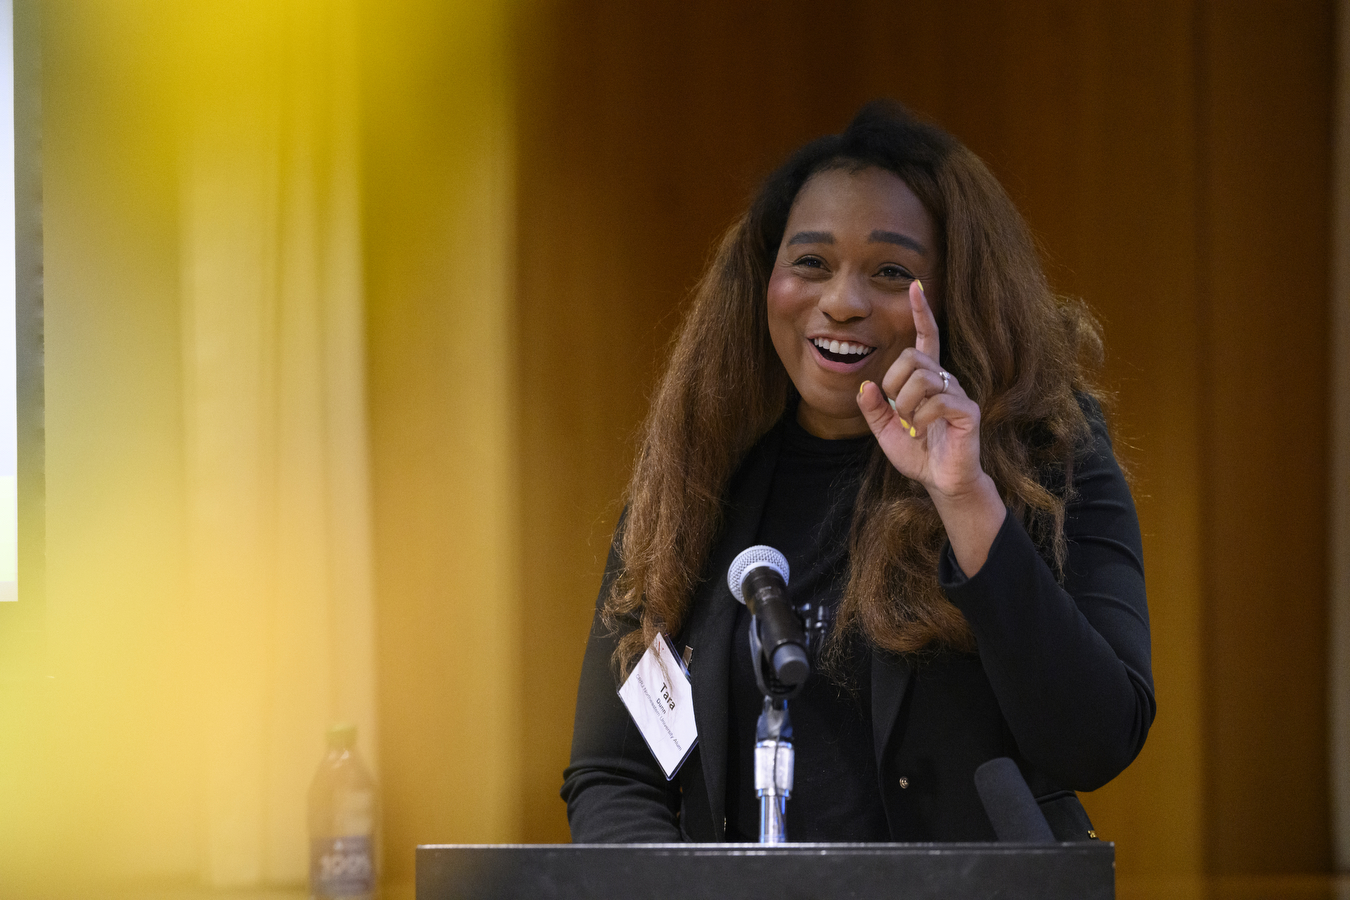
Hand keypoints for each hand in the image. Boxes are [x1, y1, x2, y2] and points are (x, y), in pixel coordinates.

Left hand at [856, 281, 1005, 573]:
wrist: (941, 482)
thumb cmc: (917, 453)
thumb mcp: (885, 431)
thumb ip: (873, 408)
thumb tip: (865, 385)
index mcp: (927, 379)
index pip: (926, 337)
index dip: (921, 312)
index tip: (914, 285)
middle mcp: (945, 380)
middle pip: (912, 358)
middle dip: (894, 382)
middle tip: (898, 410)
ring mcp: (958, 394)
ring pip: (923, 378)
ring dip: (906, 404)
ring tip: (911, 425)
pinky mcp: (967, 412)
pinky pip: (937, 401)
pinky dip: (921, 417)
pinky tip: (923, 430)